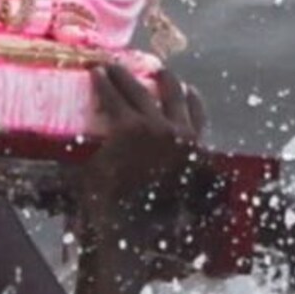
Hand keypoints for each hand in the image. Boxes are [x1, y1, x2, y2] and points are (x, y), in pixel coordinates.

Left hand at [77, 65, 209, 263]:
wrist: (133, 228)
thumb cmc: (152, 221)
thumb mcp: (176, 194)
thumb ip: (176, 180)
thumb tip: (178, 179)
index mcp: (194, 151)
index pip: (198, 115)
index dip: (191, 97)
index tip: (187, 86)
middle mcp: (181, 135)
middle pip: (174, 95)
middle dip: (163, 78)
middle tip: (153, 67)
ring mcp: (156, 129)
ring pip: (141, 91)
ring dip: (126, 75)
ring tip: (113, 65)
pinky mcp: (129, 128)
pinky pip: (114, 98)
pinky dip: (104, 84)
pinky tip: (96, 75)